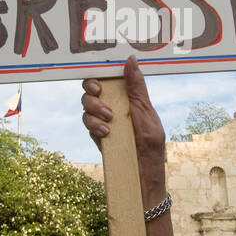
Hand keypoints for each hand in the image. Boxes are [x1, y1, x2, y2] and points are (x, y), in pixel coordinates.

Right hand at [81, 56, 167, 194]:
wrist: (144, 175)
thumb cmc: (150, 144)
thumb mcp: (145, 111)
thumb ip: (136, 87)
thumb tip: (131, 60)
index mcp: (126, 97)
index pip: (107, 78)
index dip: (99, 72)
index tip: (99, 74)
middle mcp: (112, 106)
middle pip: (91, 88)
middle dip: (91, 89)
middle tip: (98, 93)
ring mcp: (102, 121)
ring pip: (85, 105)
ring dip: (94, 108)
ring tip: (109, 121)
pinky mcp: (96, 135)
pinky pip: (86, 123)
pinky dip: (93, 125)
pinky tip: (106, 133)